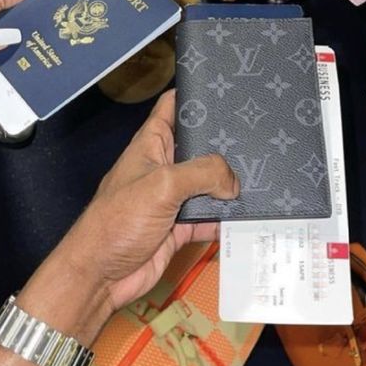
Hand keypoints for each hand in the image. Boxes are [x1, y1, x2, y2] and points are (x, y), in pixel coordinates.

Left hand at [58, 91, 238, 309]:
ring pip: (210, 184)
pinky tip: (248, 216)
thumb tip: (233, 183)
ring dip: (230, 185)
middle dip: (225, 143)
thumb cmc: (117, 221)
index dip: (195, 95)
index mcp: (151, 144)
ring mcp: (173, 197)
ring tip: (264, 176)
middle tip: (258, 137)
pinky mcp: (181, 226)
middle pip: (200, 147)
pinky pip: (211, 217)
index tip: (224, 89)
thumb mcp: (162, 185)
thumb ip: (202, 174)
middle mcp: (164, 166)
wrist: (100, 276)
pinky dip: (227, 219)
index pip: (173, 107)